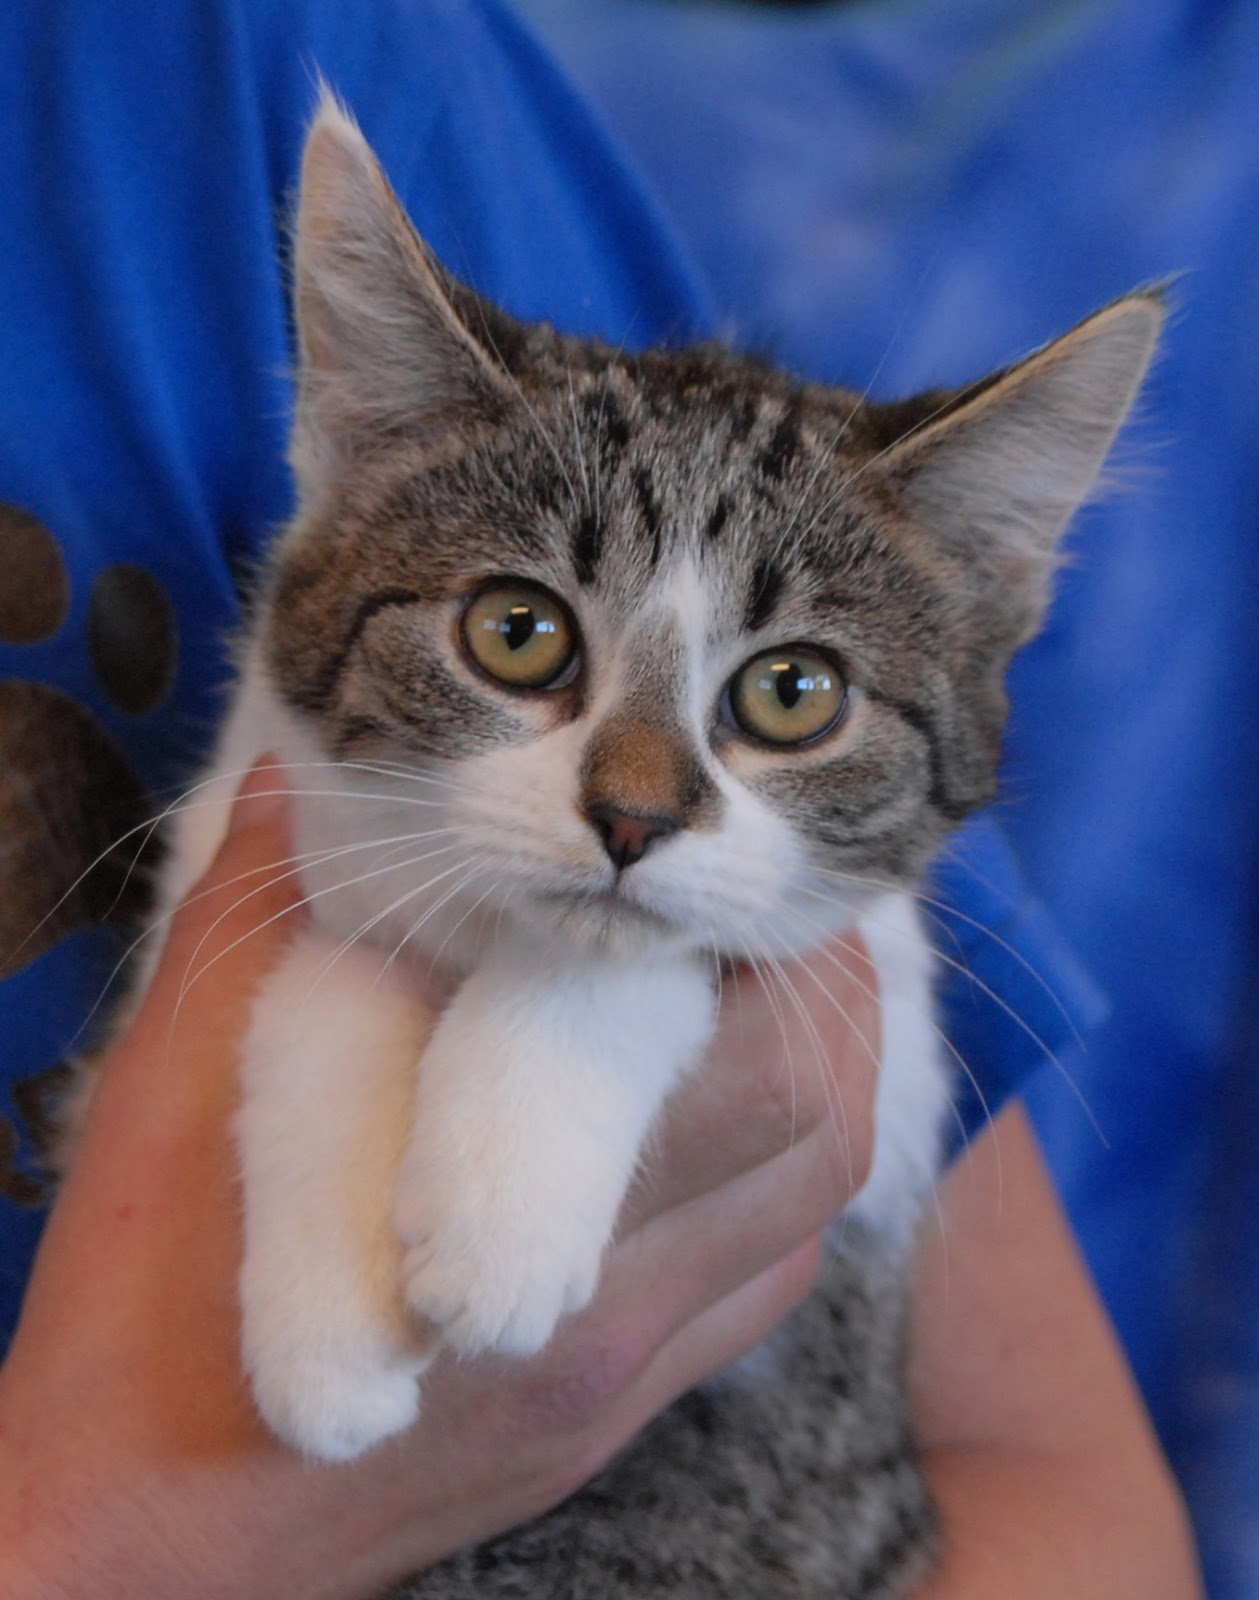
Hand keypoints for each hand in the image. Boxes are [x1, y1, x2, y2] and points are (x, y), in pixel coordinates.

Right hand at [0, 762, 877, 1599]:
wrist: (140, 1545)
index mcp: (515, 1226)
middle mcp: (605, 1316)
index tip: (742, 864)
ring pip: (806, 1218)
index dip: (768, 951)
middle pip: (813, 1138)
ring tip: (766, 984)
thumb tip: (291, 779)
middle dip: (827, 1001)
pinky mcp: (615, 1421)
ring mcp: (621, 1381)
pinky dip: (776, 1190)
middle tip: (774, 901)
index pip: (740, 1073)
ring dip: (817, 1089)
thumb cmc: (139, 1321)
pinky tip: (722, 1123)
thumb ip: (247, 918)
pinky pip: (759, 1291)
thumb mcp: (169, 1100)